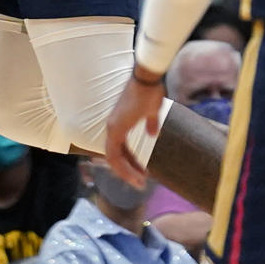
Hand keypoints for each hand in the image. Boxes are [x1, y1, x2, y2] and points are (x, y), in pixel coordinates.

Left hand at [104, 70, 164, 187]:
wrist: (148, 80)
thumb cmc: (150, 92)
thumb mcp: (151, 112)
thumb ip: (150, 123)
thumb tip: (152, 134)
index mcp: (119, 124)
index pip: (120, 149)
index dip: (130, 163)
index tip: (142, 173)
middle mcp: (112, 127)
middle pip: (115, 157)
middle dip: (127, 172)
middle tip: (140, 183)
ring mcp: (113, 128)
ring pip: (113, 159)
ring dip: (126, 173)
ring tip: (139, 183)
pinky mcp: (116, 129)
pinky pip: (115, 154)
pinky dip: (123, 166)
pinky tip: (135, 174)